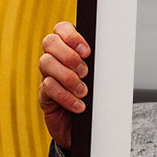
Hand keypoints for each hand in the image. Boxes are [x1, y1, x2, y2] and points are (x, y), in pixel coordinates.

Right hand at [38, 22, 90, 147]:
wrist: (87, 128)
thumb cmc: (96, 97)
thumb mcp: (100, 77)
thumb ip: (100, 63)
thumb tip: (112, 52)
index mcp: (69, 48)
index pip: (61, 28)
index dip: (71, 35)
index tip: (87, 51)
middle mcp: (55, 59)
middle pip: (50, 42)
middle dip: (69, 55)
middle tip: (85, 72)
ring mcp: (47, 75)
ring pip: (46, 63)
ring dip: (68, 77)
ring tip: (83, 91)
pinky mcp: (44, 95)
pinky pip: (48, 87)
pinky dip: (65, 96)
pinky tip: (79, 105)